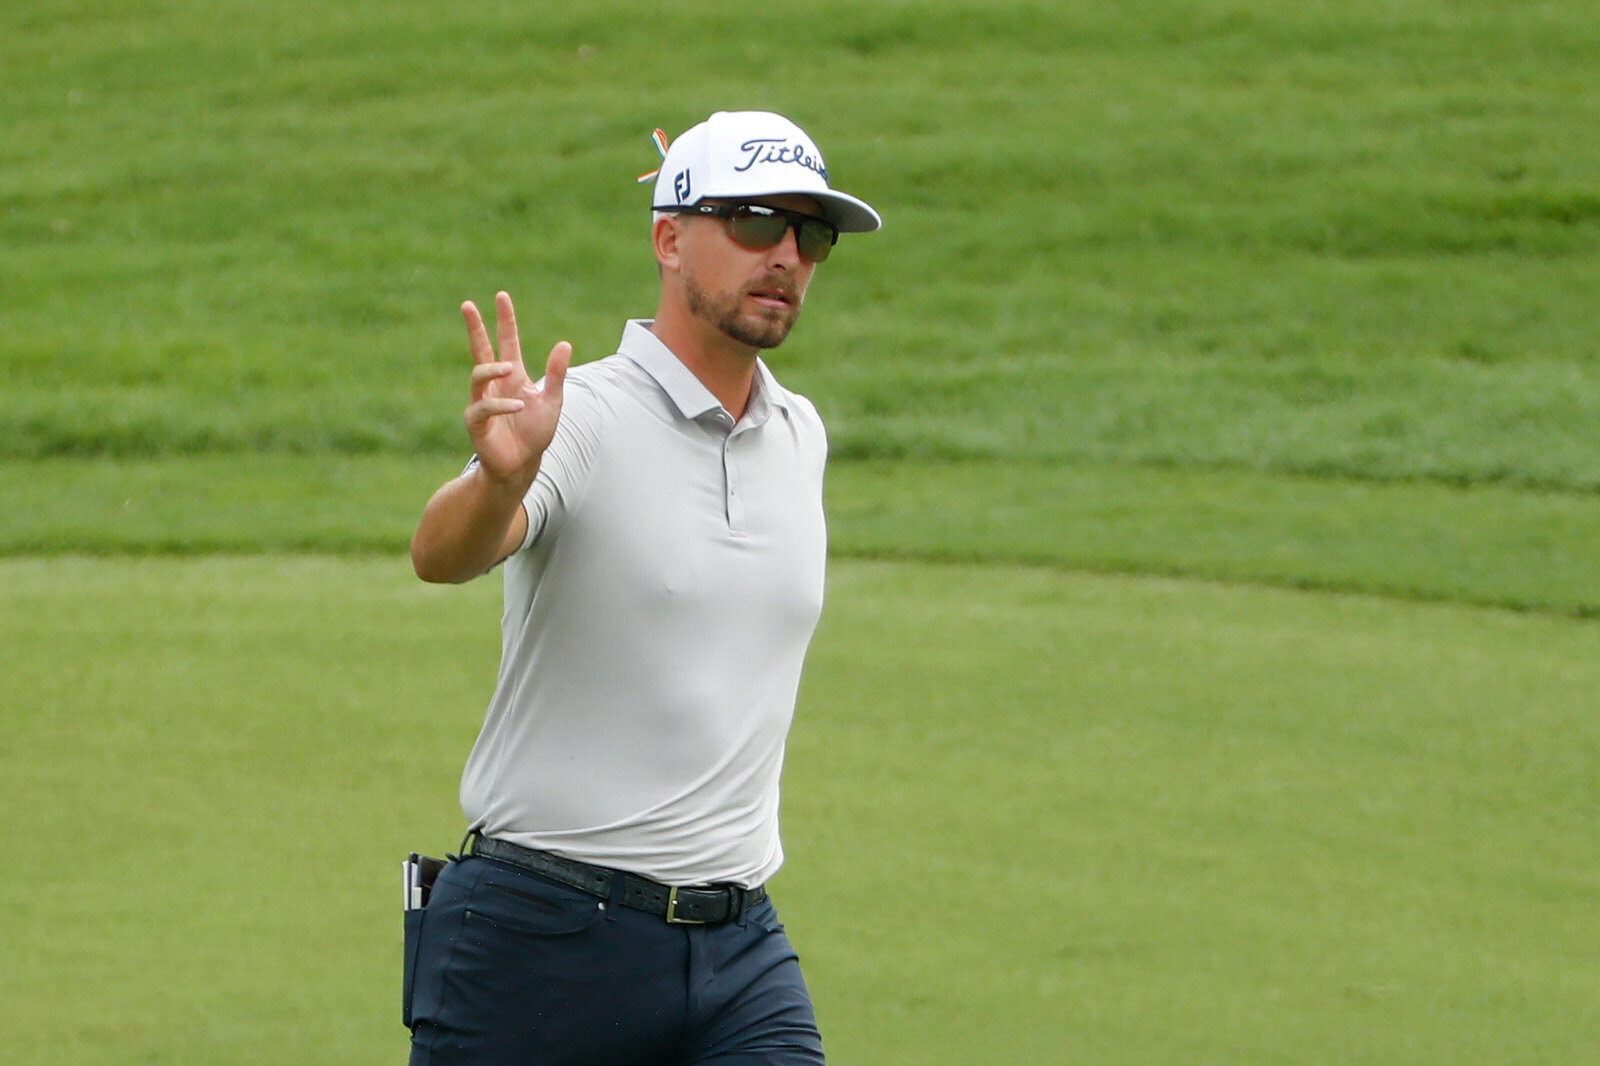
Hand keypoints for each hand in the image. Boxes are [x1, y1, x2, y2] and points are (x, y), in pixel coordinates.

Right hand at [462, 291, 570, 486]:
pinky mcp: (476, 422)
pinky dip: (500, 405)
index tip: (501, 296)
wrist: (523, 465)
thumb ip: (557, 374)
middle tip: (467, 304)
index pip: (507, 341)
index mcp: (513, 376)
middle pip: (480, 350)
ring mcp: (482, 402)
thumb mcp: (552, 401)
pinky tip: (518, 405)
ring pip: (478, 375)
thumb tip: (565, 343)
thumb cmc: (535, 433)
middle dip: (474, 328)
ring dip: (493, 369)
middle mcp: (494, 385)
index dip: (505, 320)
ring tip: (511, 368)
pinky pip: (482, 407)